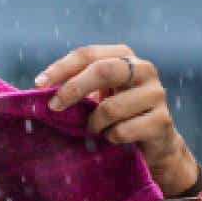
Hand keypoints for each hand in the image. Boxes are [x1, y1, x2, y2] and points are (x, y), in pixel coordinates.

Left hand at [34, 44, 198, 195]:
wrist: (154, 147)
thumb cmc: (117, 117)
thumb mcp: (97, 97)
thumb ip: (76, 87)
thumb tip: (39, 89)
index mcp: (124, 57)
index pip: (88, 54)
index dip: (61, 68)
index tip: (39, 84)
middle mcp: (144, 69)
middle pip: (103, 70)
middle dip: (73, 89)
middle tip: (54, 107)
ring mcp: (156, 94)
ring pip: (110, 108)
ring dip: (94, 124)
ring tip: (95, 130)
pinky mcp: (162, 121)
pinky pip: (122, 131)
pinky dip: (110, 138)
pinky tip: (113, 139)